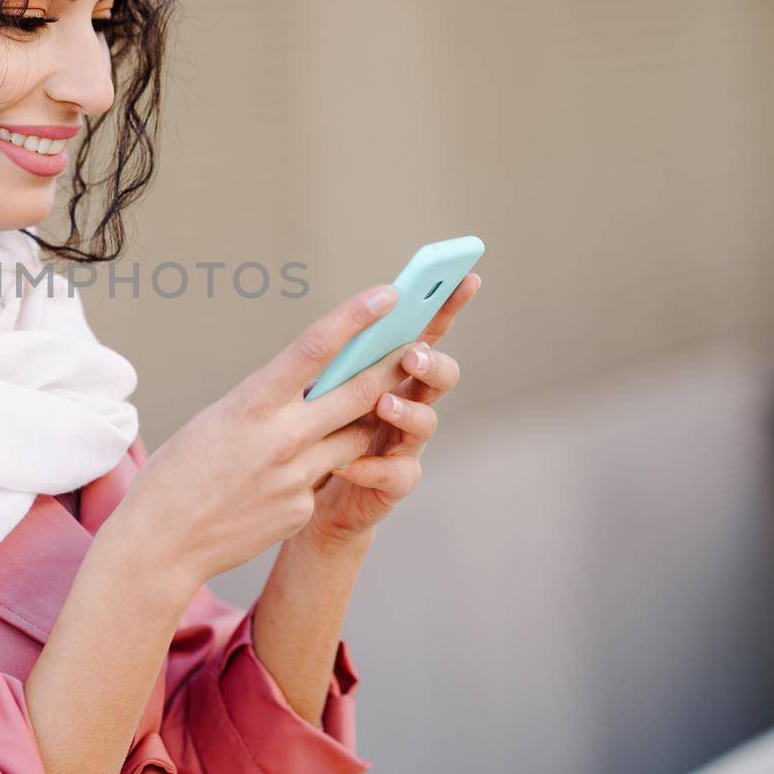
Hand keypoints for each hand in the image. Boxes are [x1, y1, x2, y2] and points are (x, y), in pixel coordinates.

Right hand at [112, 281, 428, 590]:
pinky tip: (286, 475)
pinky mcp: (302, 509)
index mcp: (252, 404)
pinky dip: (321, 467)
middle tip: (409, 349)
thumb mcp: (218, 419)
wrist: (161, 542)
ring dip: (364, 420)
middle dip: (388, 368)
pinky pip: (328, 477)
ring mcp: (297, 477)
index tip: (386, 295)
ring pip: (357, 437)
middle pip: (359, 393)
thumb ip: (266, 401)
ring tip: (359, 409)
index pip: (314, 348)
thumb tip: (308, 388)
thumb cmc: (179, 472)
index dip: (355, 317)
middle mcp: (281, 438)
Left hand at [300, 273, 480, 547]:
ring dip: (407, 409)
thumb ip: (341, 359)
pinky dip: (371, 466)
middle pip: (440, 375)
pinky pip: (397, 474)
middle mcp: (408, 403)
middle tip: (411, 355)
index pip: (426, 333)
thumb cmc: (313, 431)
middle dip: (431, 362)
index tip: (468, 277)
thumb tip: (349, 318)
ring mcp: (405, 443)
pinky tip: (345, 462)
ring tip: (382, 403)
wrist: (304, 495)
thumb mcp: (322, 386)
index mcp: (393, 372)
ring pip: (427, 422)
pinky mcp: (393, 482)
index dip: (449, 306)